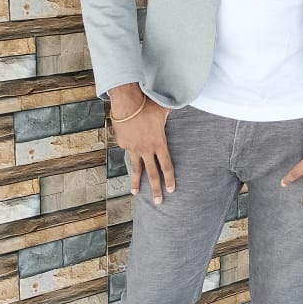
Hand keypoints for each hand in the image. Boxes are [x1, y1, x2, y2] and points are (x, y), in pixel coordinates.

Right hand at [109, 83, 174, 204]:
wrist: (127, 101)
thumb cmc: (148, 104)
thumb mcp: (164, 110)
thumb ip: (169, 117)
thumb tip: (179, 107)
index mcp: (159, 143)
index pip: (166, 166)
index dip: (169, 178)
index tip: (171, 190)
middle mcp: (146, 149)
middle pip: (152, 173)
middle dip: (156, 189)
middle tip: (158, 202)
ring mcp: (133, 148)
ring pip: (136, 169)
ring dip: (136, 183)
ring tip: (136, 193)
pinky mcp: (123, 143)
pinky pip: (128, 149)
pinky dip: (129, 149)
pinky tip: (129, 144)